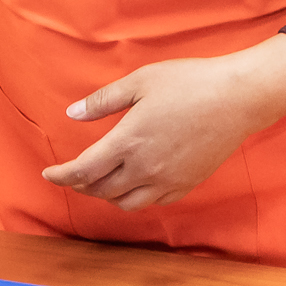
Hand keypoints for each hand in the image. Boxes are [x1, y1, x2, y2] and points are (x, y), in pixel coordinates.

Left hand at [42, 37, 285, 211]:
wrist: (237, 98)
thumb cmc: (189, 83)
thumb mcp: (140, 82)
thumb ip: (102, 101)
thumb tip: (72, 114)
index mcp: (128, 142)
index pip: (82, 171)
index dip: (60, 176)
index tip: (48, 173)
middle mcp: (144, 168)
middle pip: (100, 190)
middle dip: (81, 185)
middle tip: (73, 174)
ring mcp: (167, 180)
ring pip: (125, 203)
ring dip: (107, 195)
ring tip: (101, 182)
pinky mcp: (186, 184)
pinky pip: (152, 202)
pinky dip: (135, 197)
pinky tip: (135, 184)